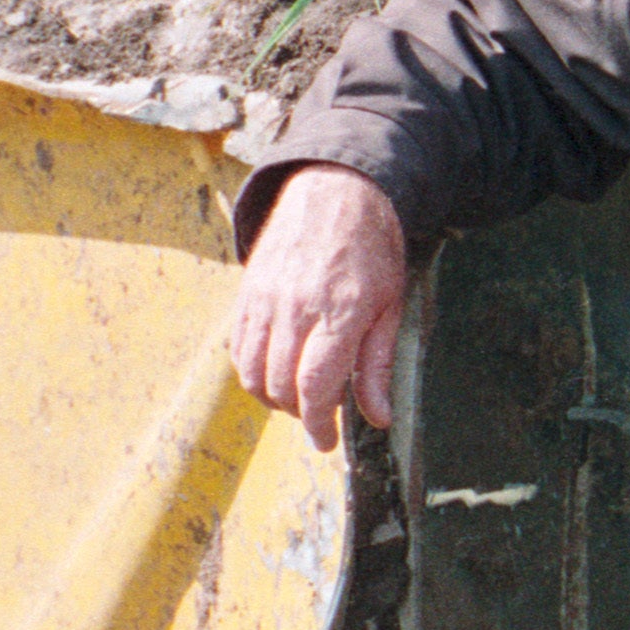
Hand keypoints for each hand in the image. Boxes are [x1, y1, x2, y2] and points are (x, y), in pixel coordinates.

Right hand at [231, 163, 408, 451]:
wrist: (334, 189)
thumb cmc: (371, 249)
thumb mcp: (390, 305)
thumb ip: (378, 364)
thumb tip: (378, 417)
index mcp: (340, 311)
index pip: (314, 386)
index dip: (318, 424)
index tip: (326, 441)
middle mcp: (296, 306)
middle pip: (280, 385)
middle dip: (300, 413)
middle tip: (320, 415)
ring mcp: (265, 298)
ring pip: (252, 372)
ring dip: (273, 397)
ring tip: (298, 394)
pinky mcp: (246, 292)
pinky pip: (238, 347)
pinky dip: (253, 371)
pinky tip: (276, 369)